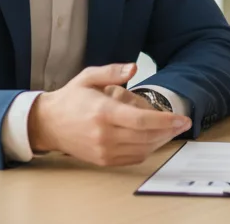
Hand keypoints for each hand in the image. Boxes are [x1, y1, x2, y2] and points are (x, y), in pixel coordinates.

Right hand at [28, 63, 192, 166]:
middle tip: (182, 124)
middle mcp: (104, 134)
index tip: (181, 119)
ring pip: (142, 149)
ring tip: (171, 130)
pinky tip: (153, 138)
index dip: (165, 121)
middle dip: (169, 131)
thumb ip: (112, 71)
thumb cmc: (70, 99)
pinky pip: (133, 157)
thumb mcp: (88, 77)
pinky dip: (147, 149)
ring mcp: (103, 150)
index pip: (141, 120)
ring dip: (161, 141)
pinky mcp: (103, 160)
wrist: (47, 124)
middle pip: (146, 136)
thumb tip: (132, 68)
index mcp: (103, 112)